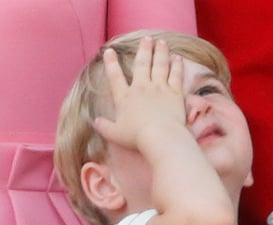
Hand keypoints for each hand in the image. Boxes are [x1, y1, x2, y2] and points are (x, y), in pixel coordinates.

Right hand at [94, 36, 185, 152]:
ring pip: (160, 65)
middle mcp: (141, 87)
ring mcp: (159, 88)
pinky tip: (177, 57)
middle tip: (146, 39)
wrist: (159, 136)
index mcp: (124, 97)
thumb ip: (104, 127)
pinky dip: (176, 65)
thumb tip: (95, 122)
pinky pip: (176, 75)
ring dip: (160, 52)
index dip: (111, 63)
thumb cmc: (136, 137)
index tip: (109, 51)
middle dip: (144, 50)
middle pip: (142, 64)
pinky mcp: (174, 92)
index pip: (115, 77)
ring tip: (161, 42)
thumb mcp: (114, 134)